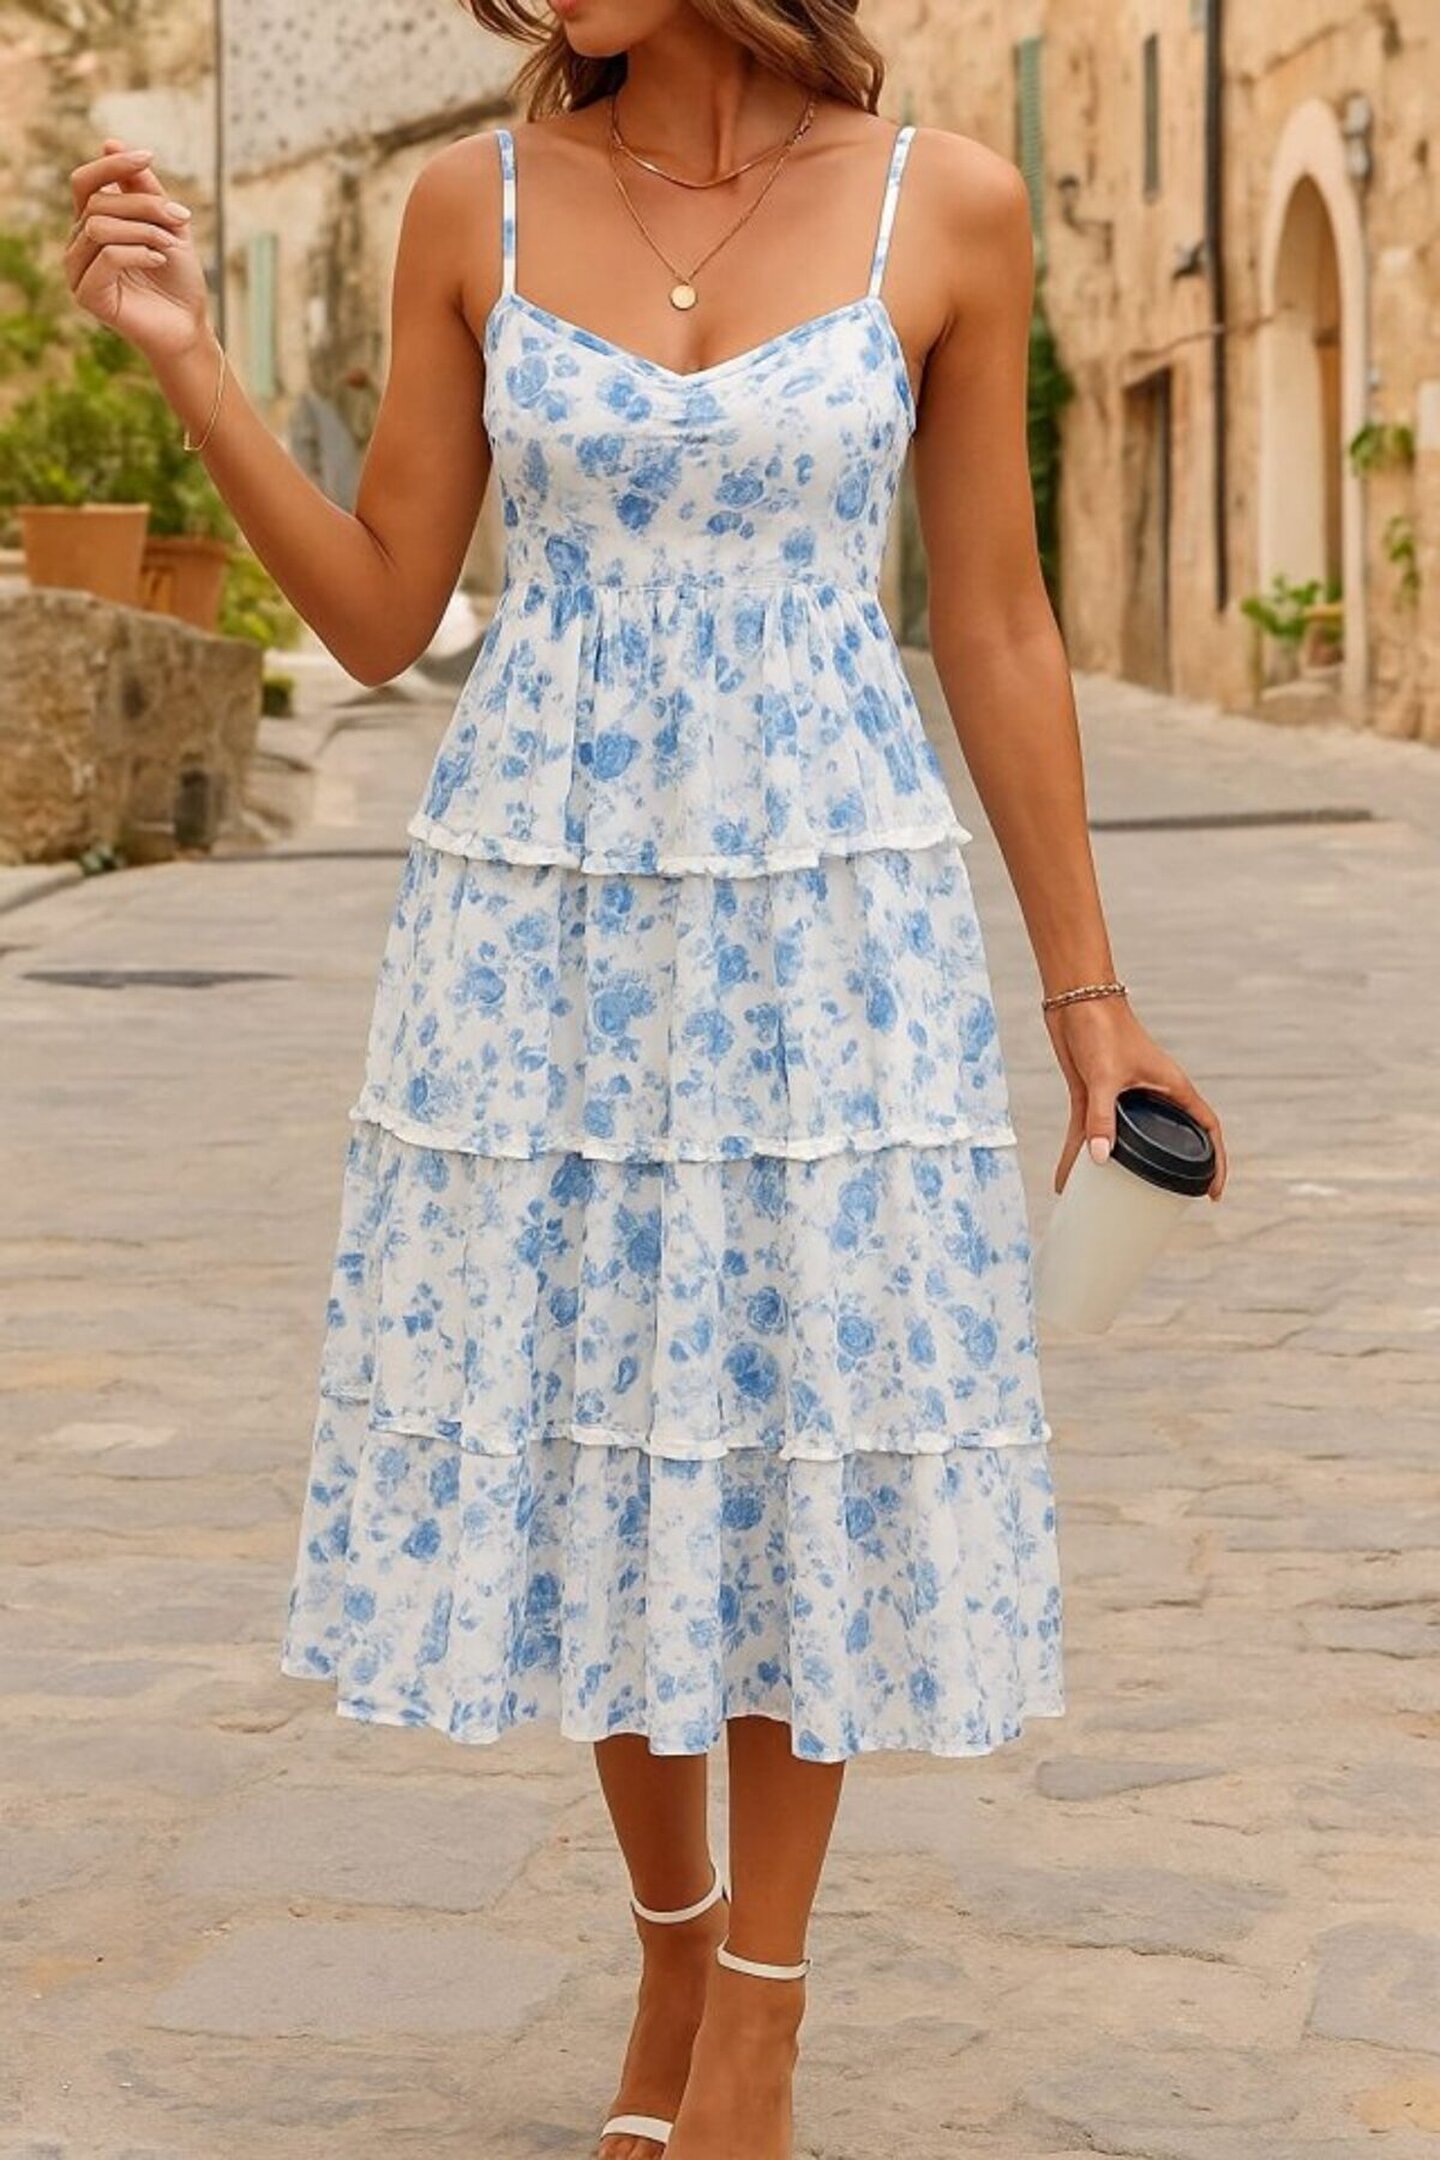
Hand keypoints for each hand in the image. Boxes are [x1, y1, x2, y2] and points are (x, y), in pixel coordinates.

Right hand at [65, 138, 210, 359]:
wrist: (188, 326)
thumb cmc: (177, 278)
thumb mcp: (166, 224)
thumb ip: (142, 188)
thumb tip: (109, 143)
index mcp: (92, 224)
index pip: (85, 182)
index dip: (112, 164)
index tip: (149, 156)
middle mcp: (78, 244)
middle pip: (98, 203)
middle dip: (144, 205)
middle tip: (181, 219)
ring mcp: (78, 270)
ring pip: (98, 226)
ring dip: (142, 229)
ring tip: (169, 244)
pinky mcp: (87, 295)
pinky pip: (106, 255)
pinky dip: (138, 252)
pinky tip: (159, 260)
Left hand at [1044, 993, 1227, 1201]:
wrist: (1074, 999)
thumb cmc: (1102, 1026)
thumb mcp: (1105, 1075)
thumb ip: (1101, 1117)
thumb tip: (1099, 1160)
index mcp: (1172, 1088)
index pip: (1208, 1128)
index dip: (1216, 1160)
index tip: (1212, 1193)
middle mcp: (1152, 1095)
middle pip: (1167, 1140)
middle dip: (1168, 1172)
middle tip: (1163, 1205)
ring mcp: (1122, 1098)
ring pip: (1125, 1142)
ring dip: (1117, 1170)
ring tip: (1108, 1203)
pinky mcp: (1092, 1096)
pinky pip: (1088, 1134)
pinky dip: (1078, 1155)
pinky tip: (1064, 1179)